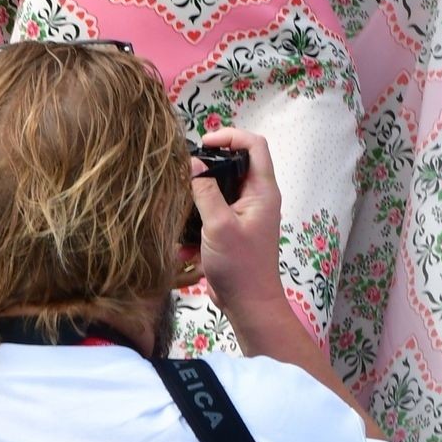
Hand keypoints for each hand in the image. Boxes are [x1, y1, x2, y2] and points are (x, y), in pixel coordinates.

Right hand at [192, 129, 287, 334]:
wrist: (248, 305)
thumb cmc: (240, 266)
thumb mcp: (219, 225)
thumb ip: (206, 191)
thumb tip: (194, 164)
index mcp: (262, 191)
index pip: (255, 145)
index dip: (231, 136)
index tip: (204, 143)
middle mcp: (257, 198)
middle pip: (235, 164)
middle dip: (209, 165)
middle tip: (185, 170)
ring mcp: (244, 214)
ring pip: (220, 189)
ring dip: (199, 195)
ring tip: (179, 202)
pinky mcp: (231, 230)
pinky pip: (213, 213)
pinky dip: (197, 221)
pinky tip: (183, 241)